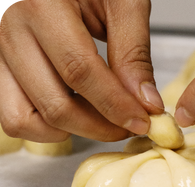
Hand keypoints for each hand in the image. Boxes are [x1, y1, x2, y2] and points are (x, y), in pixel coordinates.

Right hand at [0, 0, 163, 142]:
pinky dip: (46, 125)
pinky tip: (76, 111)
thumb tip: (146, 102)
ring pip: (24, 119)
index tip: (143, 121)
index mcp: (39, 2)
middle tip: (129, 125)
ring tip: (102, 120)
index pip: (80, 71)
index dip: (116, 105)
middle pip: (54, 104)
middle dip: (100, 127)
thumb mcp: (121, 0)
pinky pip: (13, 114)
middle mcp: (7, 27)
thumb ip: (133, 52)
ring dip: (70, 130)